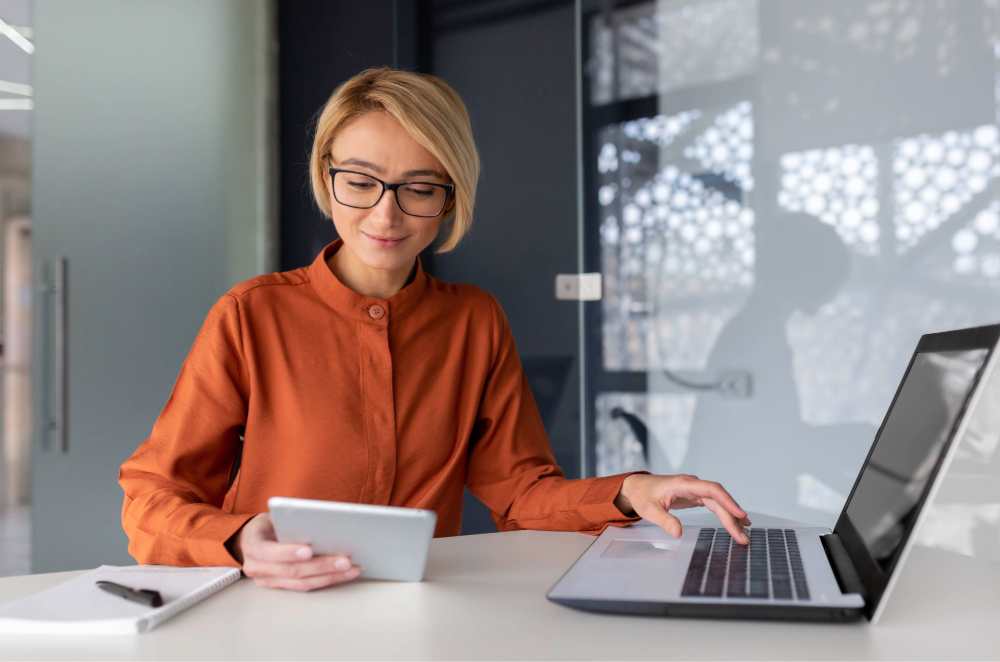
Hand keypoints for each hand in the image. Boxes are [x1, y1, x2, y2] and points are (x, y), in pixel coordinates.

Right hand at [226, 513, 361, 590]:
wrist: (251, 540)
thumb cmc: (267, 526)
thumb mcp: (273, 517)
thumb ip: (289, 522)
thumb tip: (320, 523)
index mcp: (253, 546)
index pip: (269, 552)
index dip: (289, 552)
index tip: (309, 549)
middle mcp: (257, 568)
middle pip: (292, 571)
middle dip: (321, 566)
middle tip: (345, 560)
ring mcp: (268, 581)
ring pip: (302, 583)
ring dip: (330, 577)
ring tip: (351, 569)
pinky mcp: (281, 588)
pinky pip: (306, 587)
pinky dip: (327, 580)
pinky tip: (344, 574)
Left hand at [614, 474, 751, 543]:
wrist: (636, 487)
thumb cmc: (642, 495)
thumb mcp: (649, 510)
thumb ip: (664, 520)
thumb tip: (678, 532)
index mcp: (683, 484)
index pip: (711, 490)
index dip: (727, 501)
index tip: (739, 513)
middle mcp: (692, 485)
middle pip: (718, 499)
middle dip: (732, 517)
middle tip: (742, 537)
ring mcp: (695, 490)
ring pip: (719, 502)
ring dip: (731, 517)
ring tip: (743, 533)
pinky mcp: (695, 496)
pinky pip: (714, 504)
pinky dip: (725, 513)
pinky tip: (736, 522)